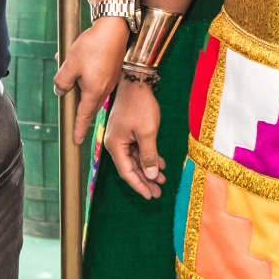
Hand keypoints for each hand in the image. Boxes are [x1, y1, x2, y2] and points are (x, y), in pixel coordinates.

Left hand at [53, 15, 128, 144]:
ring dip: (81, 87)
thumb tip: (60, 90)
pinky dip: (86, 76)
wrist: (114, 28)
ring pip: (92, 90)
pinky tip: (78, 61)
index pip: (83, 116)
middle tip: (73, 116)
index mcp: (93, 92)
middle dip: (80, 111)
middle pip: (89, 106)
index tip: (76, 141)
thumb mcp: (70, 65)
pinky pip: (97, 79)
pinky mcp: (112, 69)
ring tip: (70, 72)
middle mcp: (104, 89)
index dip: (78, 129)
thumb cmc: (93, 46)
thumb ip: (62, 81)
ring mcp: (110, 79)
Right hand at [106, 79, 164, 198]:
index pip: (126, 172)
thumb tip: (152, 176)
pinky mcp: (129, 131)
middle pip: (130, 168)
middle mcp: (116, 143)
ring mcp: (122, 137)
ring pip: (136, 159)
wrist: (137, 82)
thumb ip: (148, 155)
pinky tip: (161, 163)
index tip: (150, 195)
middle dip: (145, 180)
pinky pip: (138, 149)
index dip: (139, 185)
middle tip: (158, 193)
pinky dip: (149, 157)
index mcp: (115, 145)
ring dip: (149, 170)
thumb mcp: (147, 132)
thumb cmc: (140, 106)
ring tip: (162, 181)